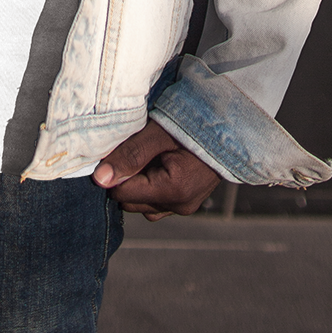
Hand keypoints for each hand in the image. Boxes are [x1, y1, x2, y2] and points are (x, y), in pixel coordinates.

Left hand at [93, 121, 219, 218]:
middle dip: (127, 179)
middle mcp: (179, 205)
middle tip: (137, 150)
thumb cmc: (194, 125)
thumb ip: (129, 155)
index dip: (115, 172)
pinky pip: (157, 204)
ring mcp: (185, 207)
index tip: (119, 150)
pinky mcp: (187, 203)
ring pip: (143, 205)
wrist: (232, 128)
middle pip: (131, 202)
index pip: (122, 194)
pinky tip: (158, 164)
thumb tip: (99, 179)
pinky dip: (151, 188)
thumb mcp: (158, 133)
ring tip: (150, 156)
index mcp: (173, 190)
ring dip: (139, 184)